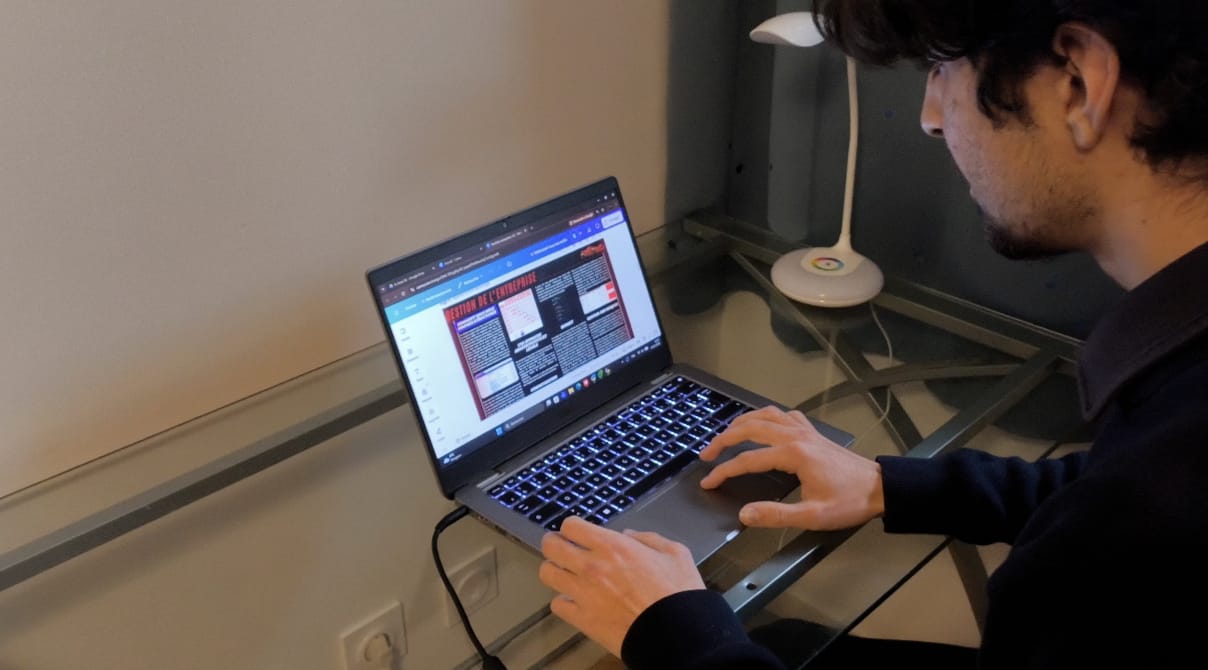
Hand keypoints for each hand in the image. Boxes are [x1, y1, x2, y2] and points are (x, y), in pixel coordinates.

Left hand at [538, 516, 705, 657]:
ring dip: (555, 570)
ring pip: (547, 574)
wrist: (677, 634)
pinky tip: (575, 601)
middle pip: (551, 546)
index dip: (572, 527)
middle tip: (561, 547)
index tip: (577, 532)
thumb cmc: (678, 593)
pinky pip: (557, 605)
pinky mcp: (582, 619)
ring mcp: (583, 594)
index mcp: (613, 546)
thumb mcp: (675, 553)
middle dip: (554, 543)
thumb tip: (628, 535)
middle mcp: (591, 566)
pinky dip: (564, 602)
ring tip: (565, 573)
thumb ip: (648, 538)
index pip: (571, 526)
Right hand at [699, 406, 883, 530]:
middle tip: (706, 455)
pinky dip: (765, 417)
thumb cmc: (849, 502)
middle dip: (723, 440)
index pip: (748, 460)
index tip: (708, 482)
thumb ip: (776, 515)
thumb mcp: (812, 516)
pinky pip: (783, 415)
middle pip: (750, 428)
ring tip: (725, 436)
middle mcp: (796, 436)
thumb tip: (744, 514)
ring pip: (765, 415)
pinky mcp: (813, 433)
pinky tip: (762, 425)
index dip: (724, 471)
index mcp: (793, 454)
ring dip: (741, 423)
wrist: (881, 488)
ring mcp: (805, 430)